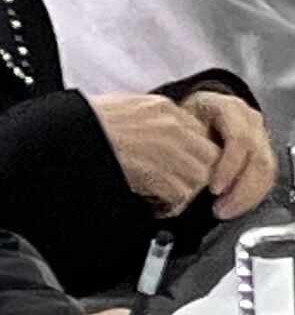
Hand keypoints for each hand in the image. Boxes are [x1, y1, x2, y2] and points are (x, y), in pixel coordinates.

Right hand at [90, 92, 219, 212]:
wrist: (64, 137)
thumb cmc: (84, 127)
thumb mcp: (121, 111)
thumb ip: (146, 123)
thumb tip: (153, 140)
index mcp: (162, 108)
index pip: (200, 133)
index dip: (193, 155)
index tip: (182, 168)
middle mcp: (172, 126)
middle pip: (209, 155)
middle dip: (196, 175)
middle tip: (176, 187)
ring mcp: (169, 148)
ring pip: (200, 176)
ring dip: (183, 192)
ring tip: (160, 198)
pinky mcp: (160, 172)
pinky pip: (181, 194)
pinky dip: (168, 205)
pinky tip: (150, 204)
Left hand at [183, 93, 274, 216]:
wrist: (195, 112)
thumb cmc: (184, 118)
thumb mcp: (177, 121)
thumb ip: (182, 142)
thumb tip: (179, 172)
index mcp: (229, 108)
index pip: (239, 138)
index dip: (229, 165)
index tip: (214, 188)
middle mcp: (250, 121)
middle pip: (258, 157)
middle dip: (241, 188)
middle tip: (219, 208)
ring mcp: (260, 136)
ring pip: (266, 169)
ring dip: (247, 195)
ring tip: (224, 211)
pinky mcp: (264, 151)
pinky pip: (267, 177)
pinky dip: (252, 196)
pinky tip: (235, 206)